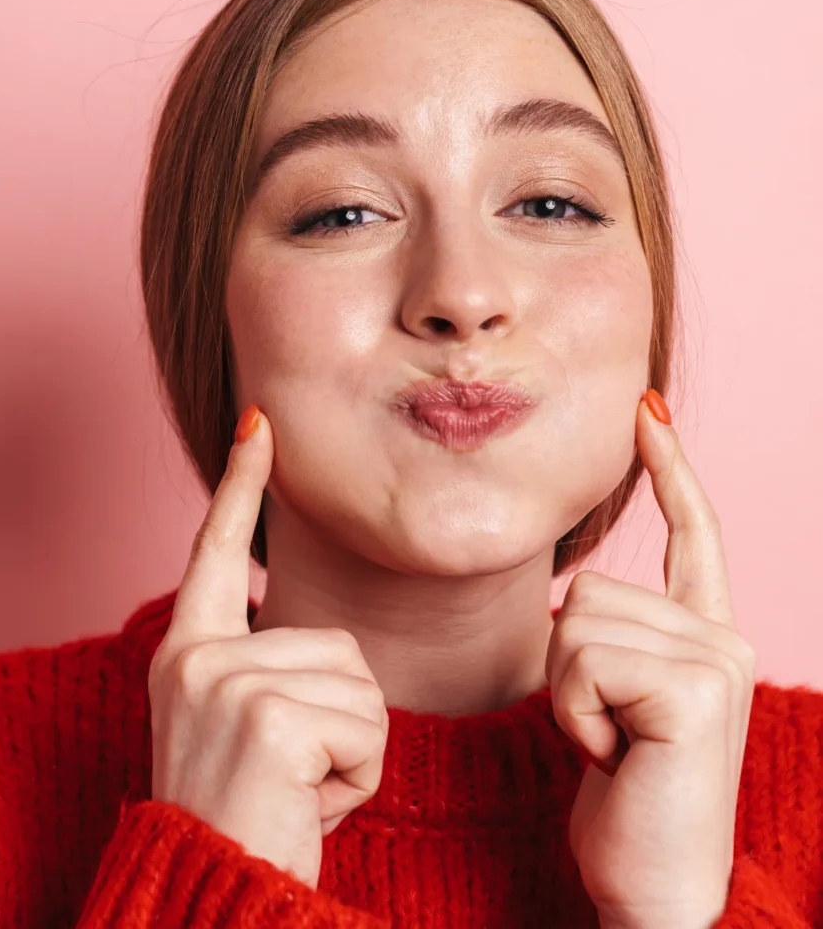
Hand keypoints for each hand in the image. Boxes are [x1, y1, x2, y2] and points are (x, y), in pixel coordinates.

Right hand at [148, 405, 388, 889]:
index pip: (217, 552)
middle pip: (339, 644)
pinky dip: (359, 777)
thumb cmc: (248, 819)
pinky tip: (309, 803)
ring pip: (361, 685)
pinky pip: (367, 727)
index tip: (260, 422)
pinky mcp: (267, 715)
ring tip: (300, 790)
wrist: (215, 899)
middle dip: (343, 718)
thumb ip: (274, 671)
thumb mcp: (245, 728)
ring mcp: (227, 682)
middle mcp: (197, 658)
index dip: (241, 485)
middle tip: (292, 776)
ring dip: (353, 749)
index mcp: (189, 653)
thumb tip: (328, 643)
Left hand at [545, 391, 755, 928]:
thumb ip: (613, 640)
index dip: (669, 468)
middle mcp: (721, 635)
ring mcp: (716, 659)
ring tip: (612, 744)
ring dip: (569, 693)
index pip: (690, 531)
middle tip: (609, 731)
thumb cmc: (623, 795)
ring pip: (577, 620)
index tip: (647, 409)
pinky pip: (583, 661)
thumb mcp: (614, 702)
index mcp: (703, 634)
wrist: (650, 889)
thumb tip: (575, 593)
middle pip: (587, 587)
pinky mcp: (697, 689)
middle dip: (570, 666)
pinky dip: (574, 714)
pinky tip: (613, 756)